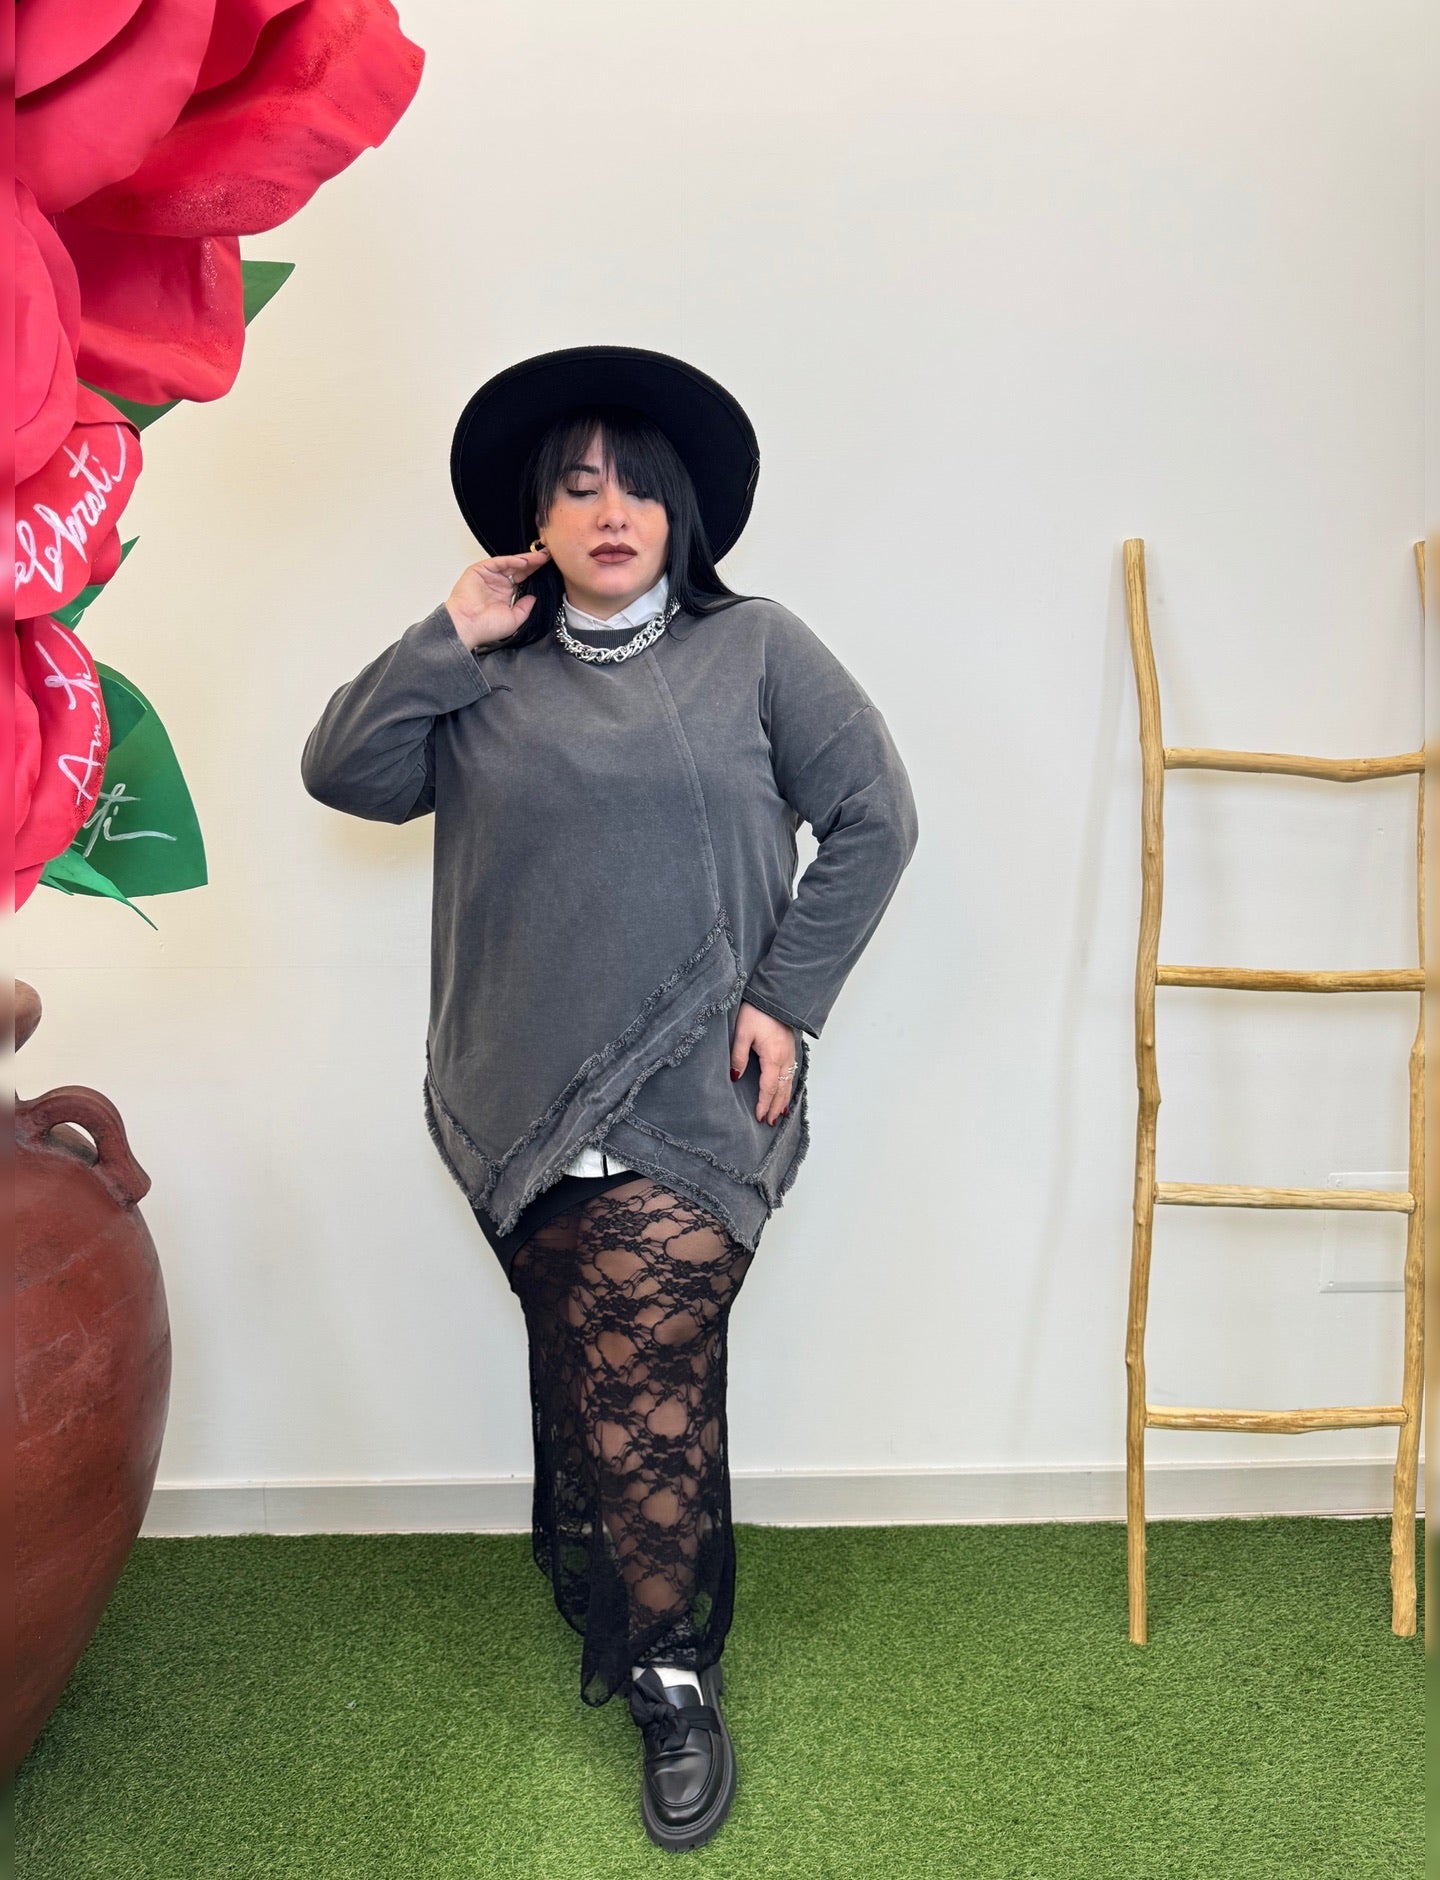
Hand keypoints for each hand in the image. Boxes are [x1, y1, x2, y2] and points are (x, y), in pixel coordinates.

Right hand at [444, 548, 550, 649]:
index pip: (523, 579)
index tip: (548, 567)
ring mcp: (488, 576)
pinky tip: (523, 562)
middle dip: (533, 562)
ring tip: (539, 557)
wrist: (467, 626)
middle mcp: (497, 583)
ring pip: (509, 563)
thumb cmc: (485, 628)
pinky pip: (497, 562)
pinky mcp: (479, 570)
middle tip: (547, 556)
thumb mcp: (514, 620)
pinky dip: (511, 561)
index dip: (534, 573)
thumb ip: (525, 608)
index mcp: (504, 594)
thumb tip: (534, 598)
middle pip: (518, 569)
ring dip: (525, 559)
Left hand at [730, 1001, 798, 1124]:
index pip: (769, 1087)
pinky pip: (792, 1073)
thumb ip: (738, 1056)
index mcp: (773, 1057)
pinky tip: (786, 1091)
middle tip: (769, 1122)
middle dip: (775, 1106)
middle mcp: (785, 1058)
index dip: (764, 1104)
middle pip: (781, 1089)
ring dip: (784, 1099)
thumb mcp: (742, 1032)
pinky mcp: (790, 1048)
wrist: (776, 995)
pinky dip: (789, 1086)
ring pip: (789, 1082)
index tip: (759, 1117)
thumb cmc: (757, 1011)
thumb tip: (735, 1077)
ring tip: (779, 1113)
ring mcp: (790, 1053)